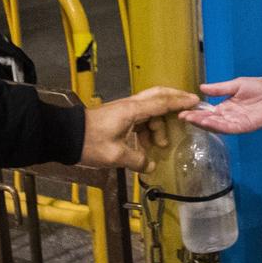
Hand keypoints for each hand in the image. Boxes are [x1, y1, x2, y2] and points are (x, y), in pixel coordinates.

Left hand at [78, 86, 198, 169]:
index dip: (180, 102)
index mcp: (132, 111)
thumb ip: (136, 160)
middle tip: (188, 108)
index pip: (162, 102)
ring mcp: (123, 110)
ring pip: (149, 110)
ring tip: (161, 144)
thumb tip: (150, 166)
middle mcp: (130, 106)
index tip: (196, 101)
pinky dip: (148, 128)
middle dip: (175, 100)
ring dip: (159, 124)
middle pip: (158, 96)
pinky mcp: (117, 117)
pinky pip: (140, 118)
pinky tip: (147, 145)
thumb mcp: (115, 156)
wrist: (65, 137)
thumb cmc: (89, 143)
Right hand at [181, 77, 261, 135]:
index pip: (208, 111)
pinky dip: (218, 126)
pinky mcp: (245, 127)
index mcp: (227, 106)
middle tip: (182, 116)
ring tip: (191, 119)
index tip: (183, 110)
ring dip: (204, 123)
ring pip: (217, 125)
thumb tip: (202, 87)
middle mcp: (230, 116)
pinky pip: (229, 128)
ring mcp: (237, 122)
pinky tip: (208, 122)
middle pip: (210, 120)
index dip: (196, 111)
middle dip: (196, 119)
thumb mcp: (237, 85)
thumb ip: (220, 88)